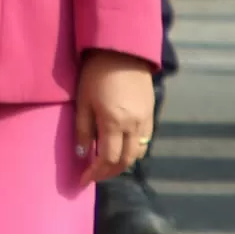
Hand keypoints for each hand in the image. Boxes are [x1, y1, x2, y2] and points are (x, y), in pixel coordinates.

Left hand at [71, 49, 156, 185]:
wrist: (123, 53)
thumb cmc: (95, 75)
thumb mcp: (83, 101)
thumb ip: (82, 130)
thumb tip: (82, 154)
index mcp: (114, 123)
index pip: (107, 159)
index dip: (96, 173)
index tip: (83, 180)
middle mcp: (134, 126)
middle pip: (125, 161)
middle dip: (109, 173)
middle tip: (94, 176)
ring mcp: (146, 121)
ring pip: (138, 153)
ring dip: (123, 164)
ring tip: (106, 166)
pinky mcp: (152, 114)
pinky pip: (145, 141)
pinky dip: (133, 151)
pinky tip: (121, 150)